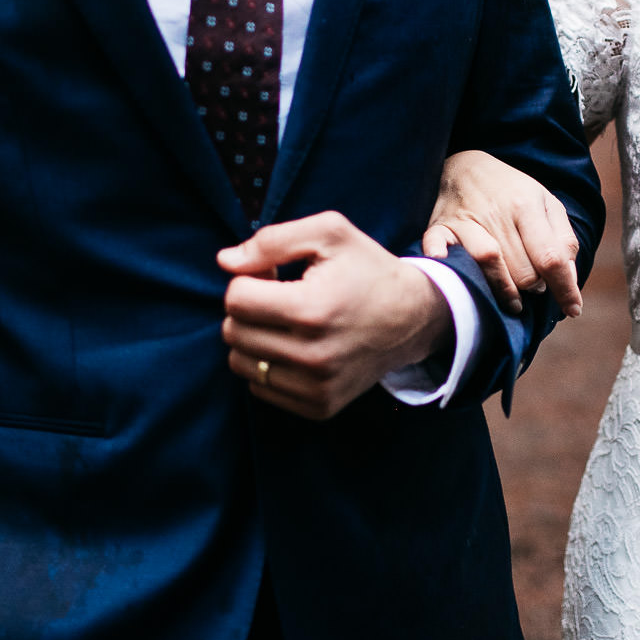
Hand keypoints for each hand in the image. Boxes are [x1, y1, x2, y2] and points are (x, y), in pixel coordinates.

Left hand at [218, 212, 448, 420]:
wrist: (414, 318)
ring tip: (287, 323)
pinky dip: (268, 365)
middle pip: (232, 331)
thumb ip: (271, 241)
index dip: (249, 279)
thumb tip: (225, 262)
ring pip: (240, 362)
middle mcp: (313, 355)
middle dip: (248, 309)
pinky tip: (296, 347)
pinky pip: (260, 388)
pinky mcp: (319, 406)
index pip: (235, 298)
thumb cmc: (368, 269)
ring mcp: (317, 386)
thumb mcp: (329, 233)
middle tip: (281, 298)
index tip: (275, 275)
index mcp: (312, 309)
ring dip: (253, 338)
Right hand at [421, 150, 581, 318]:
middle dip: (535, 286)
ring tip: (513, 299)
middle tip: (534, 283)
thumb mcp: (547, 204)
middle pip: (523, 271)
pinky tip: (449, 267)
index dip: (565, 289)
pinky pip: (437, 247)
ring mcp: (466, 220)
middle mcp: (497, 213)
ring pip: (490, 263)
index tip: (573, 310)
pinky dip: (442, 260)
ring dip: (505, 290)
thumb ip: (563, 240)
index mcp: (526, 206)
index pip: (550, 257)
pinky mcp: (439, 226)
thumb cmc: (512, 192)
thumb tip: (569, 280)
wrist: (465, 167)